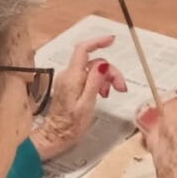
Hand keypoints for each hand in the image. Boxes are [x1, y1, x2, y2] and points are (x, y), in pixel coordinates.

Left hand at [31, 36, 126, 160]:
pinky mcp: (70, 85)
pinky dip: (99, 82)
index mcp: (72, 78)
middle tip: (121, 87)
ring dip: (106, 78)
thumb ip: (94, 82)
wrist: (55, 137)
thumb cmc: (71, 126)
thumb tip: (103, 65)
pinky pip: (88, 76)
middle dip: (110, 71)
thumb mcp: (87, 104)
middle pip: (93, 62)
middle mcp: (68, 75)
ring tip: (110, 94)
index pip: (83, 50)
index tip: (112, 40)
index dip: (98, 42)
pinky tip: (102, 94)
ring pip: (92, 69)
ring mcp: (69, 80)